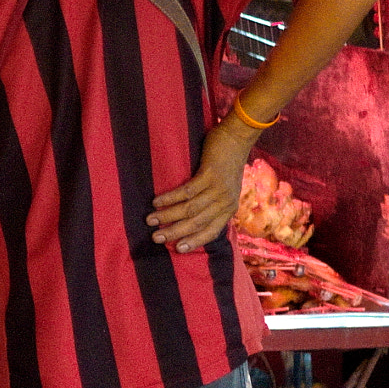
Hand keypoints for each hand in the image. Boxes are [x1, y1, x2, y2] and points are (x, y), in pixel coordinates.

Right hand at [149, 118, 256, 251]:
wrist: (237, 139)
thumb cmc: (228, 164)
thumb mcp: (227, 189)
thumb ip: (214, 204)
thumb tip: (193, 219)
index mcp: (229, 209)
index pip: (212, 231)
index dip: (194, 241)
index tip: (177, 248)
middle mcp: (225, 202)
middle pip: (197, 222)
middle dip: (175, 232)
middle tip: (156, 238)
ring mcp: (218, 189)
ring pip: (190, 208)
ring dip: (168, 216)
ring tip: (150, 220)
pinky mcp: (210, 175)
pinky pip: (187, 191)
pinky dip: (170, 198)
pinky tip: (157, 201)